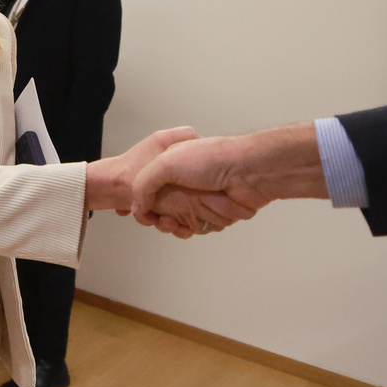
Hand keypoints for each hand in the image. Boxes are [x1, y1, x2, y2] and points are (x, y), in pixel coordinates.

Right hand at [132, 123, 328, 231]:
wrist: (249, 171)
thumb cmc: (211, 159)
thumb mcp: (166, 162)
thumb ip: (144, 184)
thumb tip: (138, 208)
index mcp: (174, 166)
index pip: (151, 189)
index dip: (145, 204)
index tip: (144, 214)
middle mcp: (188, 182)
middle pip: (167, 209)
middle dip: (163, 219)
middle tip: (164, 220)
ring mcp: (204, 198)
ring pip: (185, 221)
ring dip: (181, 225)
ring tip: (180, 222)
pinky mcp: (219, 212)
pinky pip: (203, 228)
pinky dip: (199, 228)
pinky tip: (196, 224)